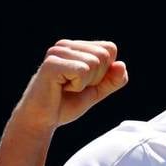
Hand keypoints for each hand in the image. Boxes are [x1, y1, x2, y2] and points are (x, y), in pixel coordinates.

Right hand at [14, 39, 128, 130]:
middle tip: (76, 87)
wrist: (43, 119)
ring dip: (86, 83)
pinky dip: (78, 86)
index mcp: (76, 47)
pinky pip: (82, 71)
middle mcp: (66, 45)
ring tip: (67, 87)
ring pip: (94, 63)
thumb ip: (113, 80)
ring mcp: (57, 52)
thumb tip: (122, 65)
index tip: (86, 82)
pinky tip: (62, 88)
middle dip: (97, 78)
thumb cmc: (67, 103)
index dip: (105, 72)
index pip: (110, 49)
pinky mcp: (51, 63)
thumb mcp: (97, 91)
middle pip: (104, 55)